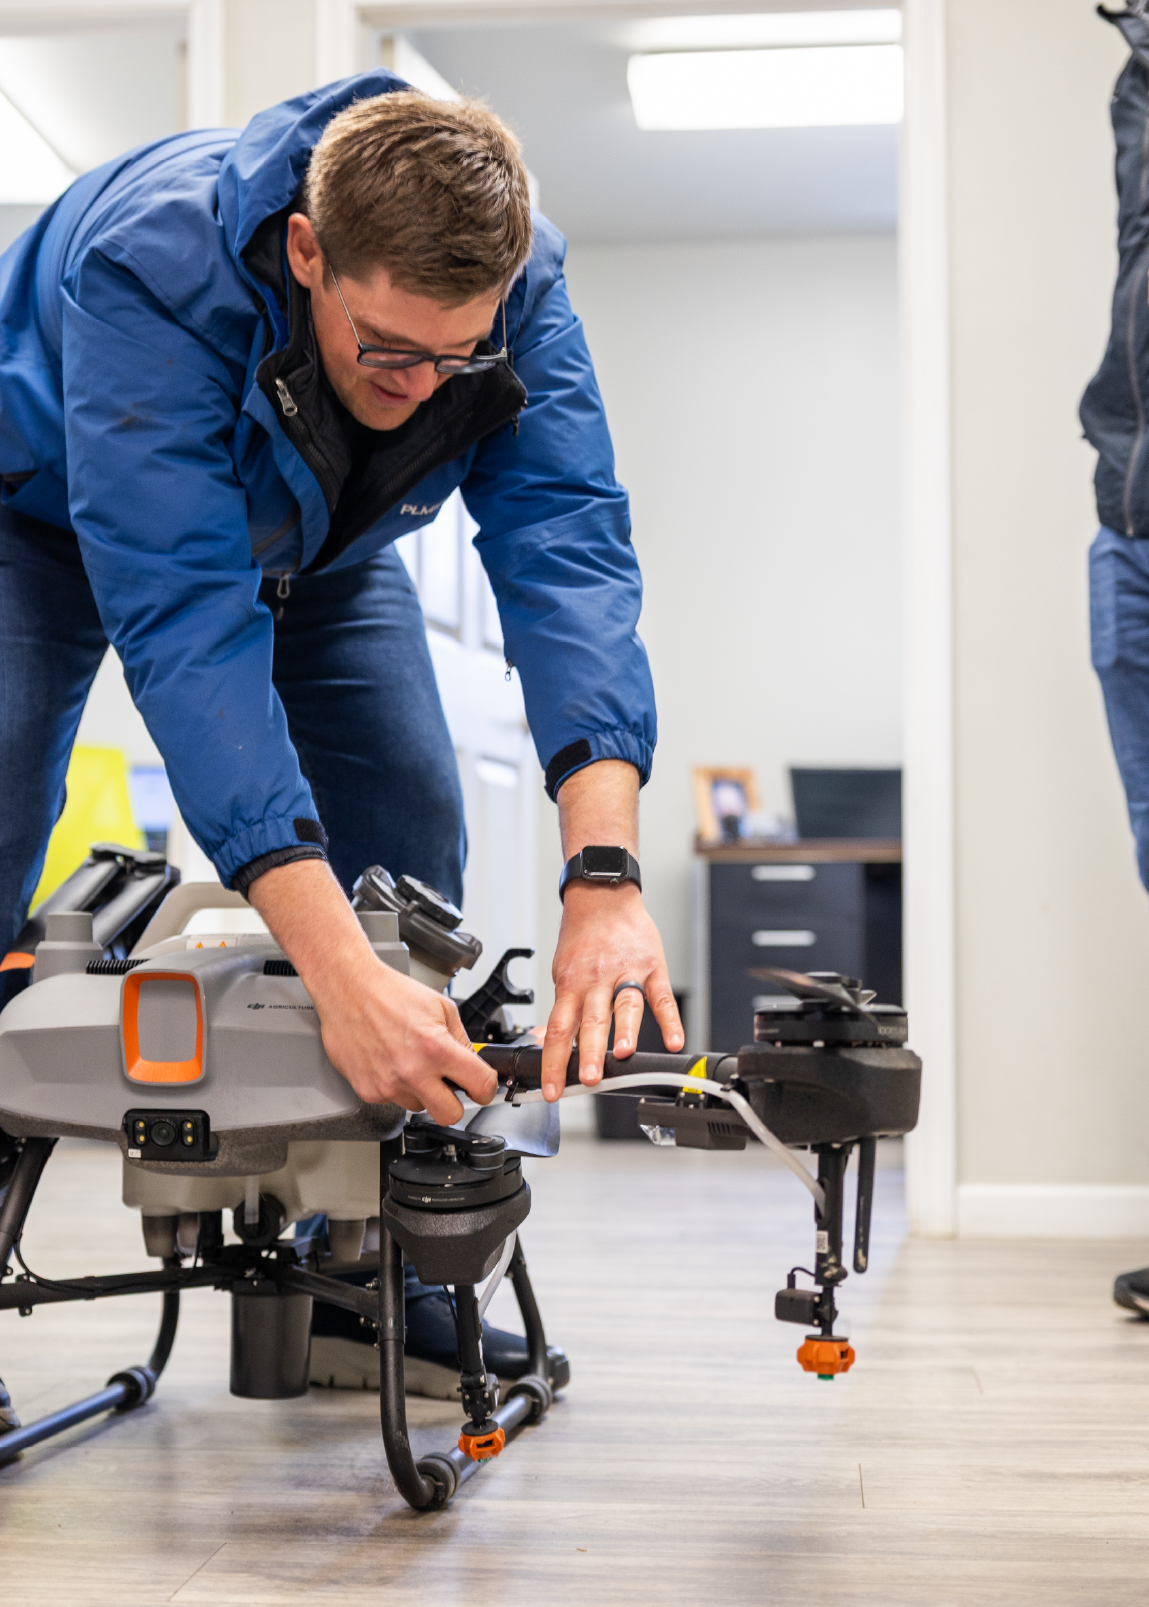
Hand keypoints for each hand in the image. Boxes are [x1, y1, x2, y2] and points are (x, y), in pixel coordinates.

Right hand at [314, 949, 495, 1125]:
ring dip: (421, 1091)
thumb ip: (461, 1040)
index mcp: (436, 1048)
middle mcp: (412, 1072)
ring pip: (419, 1106)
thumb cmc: (391, 993)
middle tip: (450, 1086)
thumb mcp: (442, 1007)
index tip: (482, 1088)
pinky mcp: (367, 1091)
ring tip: (410, 1062)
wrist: (349, 989)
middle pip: (451, 1115)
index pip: (479, 1085)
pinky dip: (396, 1086)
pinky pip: (393, 1100)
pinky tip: (391, 1062)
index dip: (486, 1088)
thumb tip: (473, 1064)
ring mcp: (388, 1085)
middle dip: (456, 1102)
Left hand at [540, 880, 683, 1100]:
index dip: (554, 1062)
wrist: (603, 894)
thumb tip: (549, 1043)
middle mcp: (596, 980)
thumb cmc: (582, 935)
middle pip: (591, 1020)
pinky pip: (661, 997)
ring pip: (625, 1005)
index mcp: (571, 984)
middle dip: (589, 1052)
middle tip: (589, 1079)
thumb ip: (563, 1007)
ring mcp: (626, 972)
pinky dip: (670, 1020)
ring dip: (625, 1031)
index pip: (558, 1029)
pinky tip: (674, 1040)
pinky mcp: (652, 967)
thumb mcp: (562, 969)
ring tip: (624, 1054)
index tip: (553, 1088)